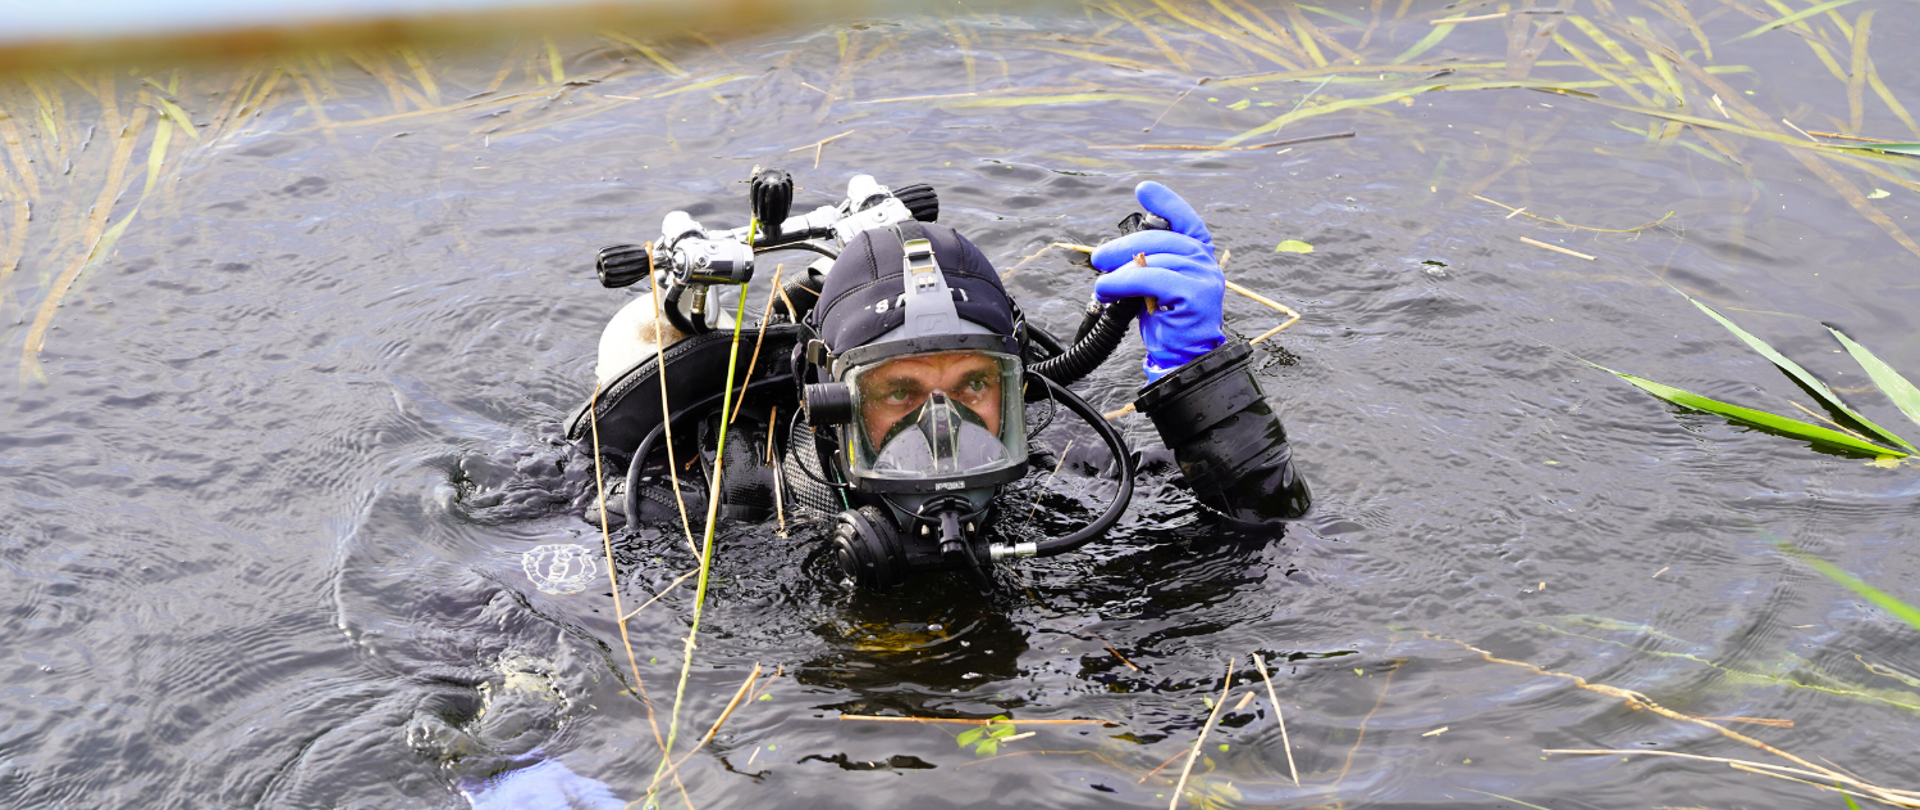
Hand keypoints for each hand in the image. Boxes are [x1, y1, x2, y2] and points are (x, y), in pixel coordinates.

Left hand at [1090, 182, 1225, 381]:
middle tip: (1098, 258)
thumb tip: (1111, 254)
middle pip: (1160, 238)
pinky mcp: (1196, 294)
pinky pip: (1152, 278)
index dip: (1166, 203)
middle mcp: (1205, 261)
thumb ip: (1147, 264)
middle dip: (1123, 246)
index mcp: (1198, 254)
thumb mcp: (1156, 286)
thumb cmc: (1167, 322)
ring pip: (1153, 258)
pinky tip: (1106, 290)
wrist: (1183, 358)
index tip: (1144, 189)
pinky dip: (1123, 282)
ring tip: (1102, 285)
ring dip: (1119, 271)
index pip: (1185, 220)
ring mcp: (1204, 276)